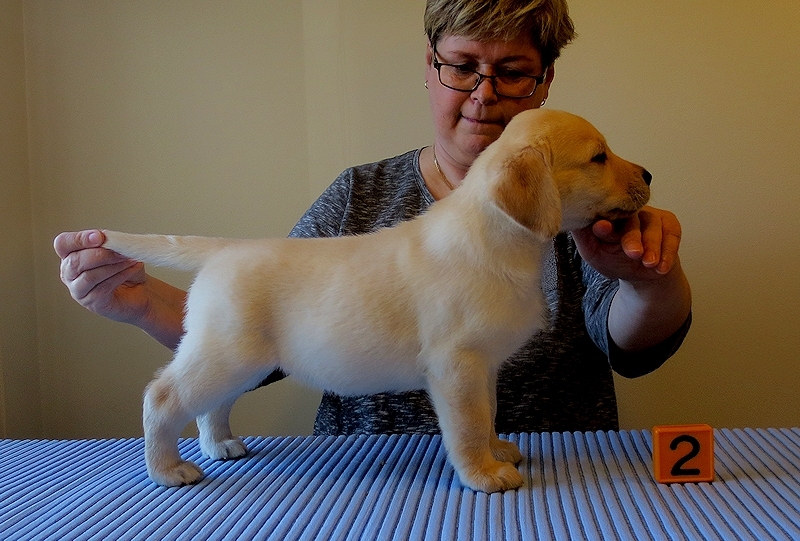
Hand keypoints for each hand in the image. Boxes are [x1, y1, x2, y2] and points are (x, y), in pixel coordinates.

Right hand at [55, 230, 186, 348]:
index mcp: (71, 255)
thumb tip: (106, 238)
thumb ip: (109, 243)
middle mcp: (69, 273)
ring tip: (130, 260)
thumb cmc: (127, 268)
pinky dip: (120, 276)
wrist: (142, 290)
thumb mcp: (118, 250)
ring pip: (89, 276)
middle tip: (121, 251)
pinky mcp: (92, 302)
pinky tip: (132, 269)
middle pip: (74, 261)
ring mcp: (78, 290)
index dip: (78, 239)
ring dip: (113, 266)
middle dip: (101, 254)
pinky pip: (103, 288)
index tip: (100, 237)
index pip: (62, 244)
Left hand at [573, 206, 690, 351]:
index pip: (605, 213)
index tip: (601, 228)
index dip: (604, 220)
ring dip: (652, 247)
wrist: (643, 274)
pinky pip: (671, 235)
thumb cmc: (613, 260)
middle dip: (632, 238)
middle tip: (633, 253)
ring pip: (653, 227)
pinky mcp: (669, 223)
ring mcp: (650, 215)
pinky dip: (667, 252)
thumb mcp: (594, 253)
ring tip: (649, 264)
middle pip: (631, 220)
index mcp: (608, 213)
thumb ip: (585, 237)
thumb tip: (574, 220)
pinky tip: (661, 267)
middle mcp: (629, 210)